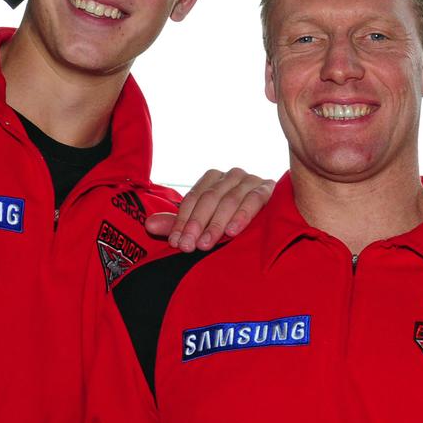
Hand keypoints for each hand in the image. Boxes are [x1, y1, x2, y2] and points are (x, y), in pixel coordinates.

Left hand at [145, 168, 274, 250]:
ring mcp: (250, 180)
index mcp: (213, 179)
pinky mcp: (268, 189)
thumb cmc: (233, 223)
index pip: (193, 198)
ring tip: (207, 244)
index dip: (182, 221)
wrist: (273, 222)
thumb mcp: (203, 225)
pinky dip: (242, 216)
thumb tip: (149, 225)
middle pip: (208, 198)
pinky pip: (253, 200)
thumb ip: (178, 225)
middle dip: (197, 224)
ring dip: (216, 224)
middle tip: (189, 247)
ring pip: (228, 200)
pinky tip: (233, 232)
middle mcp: (231, 176)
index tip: (176, 243)